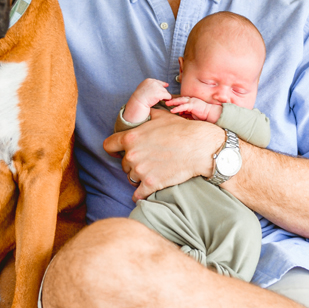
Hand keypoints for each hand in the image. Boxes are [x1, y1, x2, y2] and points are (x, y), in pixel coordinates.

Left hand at [104, 109, 223, 200]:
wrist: (200, 147)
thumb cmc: (182, 130)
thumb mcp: (161, 116)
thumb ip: (147, 116)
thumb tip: (144, 112)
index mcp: (131, 138)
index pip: (109, 146)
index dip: (115, 149)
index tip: (121, 152)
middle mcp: (132, 155)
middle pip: (123, 164)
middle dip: (133, 163)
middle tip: (148, 161)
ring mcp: (141, 171)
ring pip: (131, 178)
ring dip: (140, 177)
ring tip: (153, 171)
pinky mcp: (151, 184)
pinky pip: (138, 195)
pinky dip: (142, 194)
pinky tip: (147, 190)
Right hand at [121, 78, 170, 123]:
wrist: (138, 103)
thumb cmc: (139, 98)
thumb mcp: (143, 87)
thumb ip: (150, 85)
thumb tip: (164, 84)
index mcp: (149, 80)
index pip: (158, 82)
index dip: (161, 86)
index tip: (165, 86)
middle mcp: (154, 82)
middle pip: (162, 87)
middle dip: (161, 92)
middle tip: (156, 97)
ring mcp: (157, 88)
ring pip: (166, 92)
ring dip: (163, 96)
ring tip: (157, 100)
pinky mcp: (160, 93)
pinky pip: (168, 96)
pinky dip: (167, 99)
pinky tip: (163, 101)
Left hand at [166, 96, 222, 123]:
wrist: (211, 113)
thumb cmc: (204, 114)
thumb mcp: (193, 112)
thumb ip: (187, 112)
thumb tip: (181, 113)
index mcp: (192, 101)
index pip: (182, 100)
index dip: (176, 101)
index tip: (171, 103)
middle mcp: (191, 100)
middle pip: (180, 99)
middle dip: (173, 100)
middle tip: (166, 101)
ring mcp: (192, 102)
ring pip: (180, 101)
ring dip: (173, 102)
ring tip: (167, 104)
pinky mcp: (192, 105)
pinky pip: (183, 106)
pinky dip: (177, 108)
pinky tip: (173, 110)